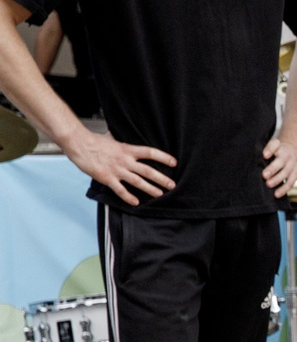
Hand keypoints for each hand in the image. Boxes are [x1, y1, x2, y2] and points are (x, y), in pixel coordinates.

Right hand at [59, 124, 174, 204]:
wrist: (78, 144)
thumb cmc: (94, 141)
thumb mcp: (113, 139)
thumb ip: (123, 143)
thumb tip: (127, 139)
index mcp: (127, 149)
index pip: (150, 153)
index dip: (163, 157)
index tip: (174, 163)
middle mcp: (125, 160)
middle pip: (148, 171)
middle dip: (162, 179)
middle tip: (172, 185)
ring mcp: (116, 170)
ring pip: (138, 181)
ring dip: (150, 189)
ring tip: (160, 194)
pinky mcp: (107, 178)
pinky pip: (120, 190)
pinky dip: (129, 197)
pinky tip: (136, 202)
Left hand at [262, 131, 296, 195]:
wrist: (295, 150)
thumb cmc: (278, 150)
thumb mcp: (272, 145)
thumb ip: (266, 150)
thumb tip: (261, 158)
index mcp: (280, 147)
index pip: (274, 145)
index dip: (270, 149)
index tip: (264, 155)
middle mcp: (288, 156)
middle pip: (280, 162)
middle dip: (273, 169)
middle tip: (264, 175)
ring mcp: (293, 165)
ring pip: (286, 173)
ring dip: (278, 180)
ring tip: (268, 185)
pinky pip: (290, 182)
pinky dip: (284, 189)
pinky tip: (276, 194)